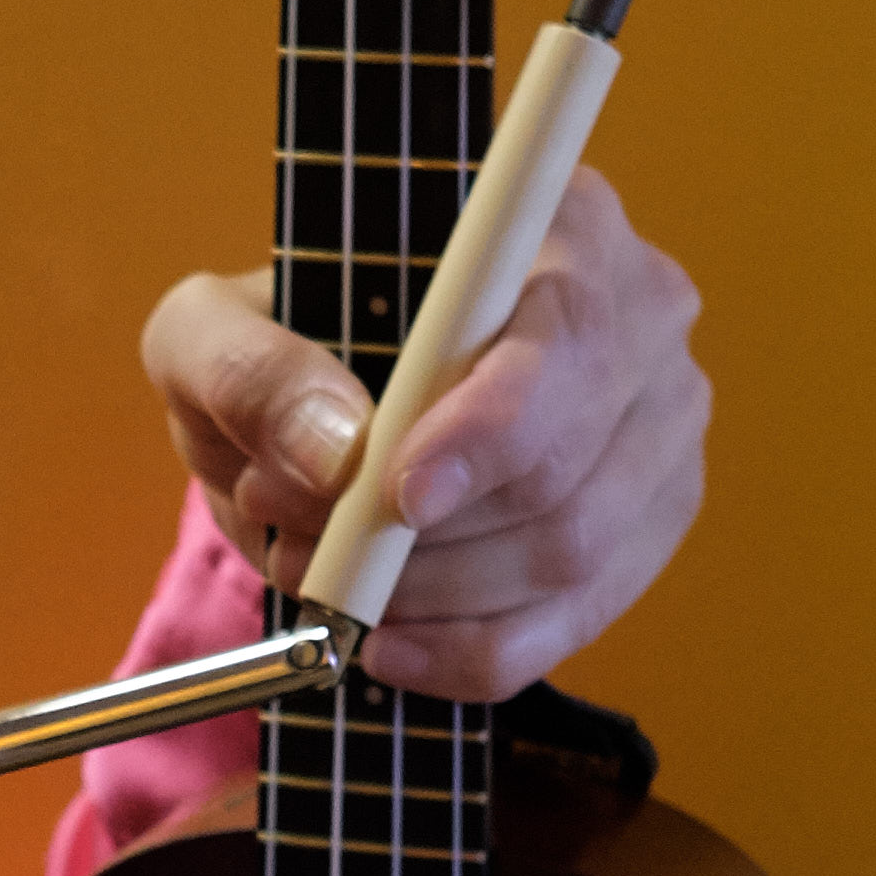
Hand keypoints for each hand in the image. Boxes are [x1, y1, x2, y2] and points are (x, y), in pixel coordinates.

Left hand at [142, 164, 709, 704]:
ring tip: (328, 576)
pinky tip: (392, 645)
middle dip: (426, 536)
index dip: (494, 429)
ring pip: (574, 552)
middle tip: (306, 542)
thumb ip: (251, 372)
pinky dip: (472, 650)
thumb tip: (336, 448)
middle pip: (571, 467)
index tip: (401, 495)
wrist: (321, 413)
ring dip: (432, 592)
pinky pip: (576, 617)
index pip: (567, 334)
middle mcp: (640, 314)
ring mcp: (663, 424)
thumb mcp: (213, 336)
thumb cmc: (277, 349)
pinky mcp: (652, 522)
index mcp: (553, 225)